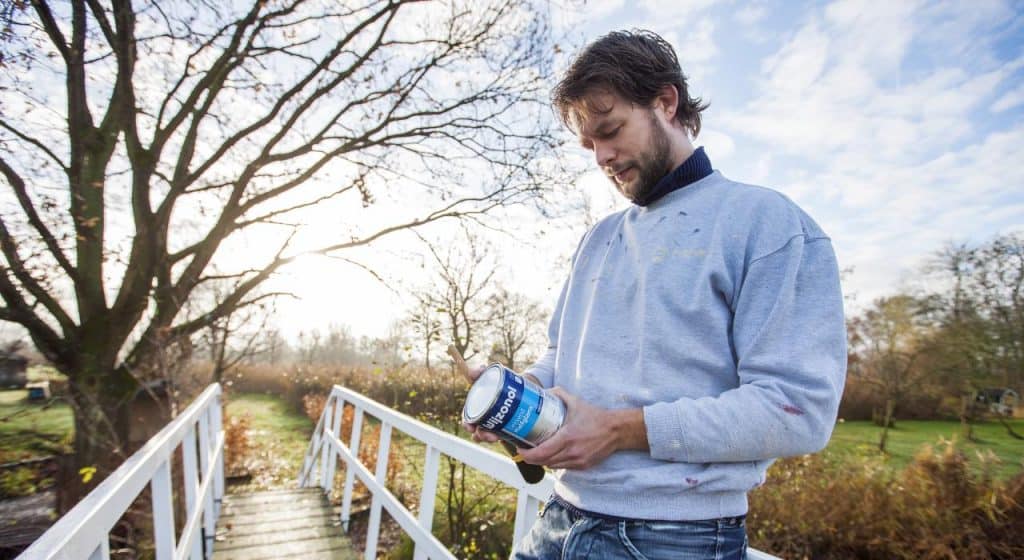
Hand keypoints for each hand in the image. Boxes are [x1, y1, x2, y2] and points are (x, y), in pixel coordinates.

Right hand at [448, 344, 499, 443]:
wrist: (522, 386)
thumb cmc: (502, 382)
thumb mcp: (491, 375)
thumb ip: (481, 372)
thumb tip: (472, 371)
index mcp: (478, 407)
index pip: (468, 418)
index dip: (467, 424)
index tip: (470, 427)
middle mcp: (486, 418)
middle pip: (478, 431)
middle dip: (480, 435)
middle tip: (486, 434)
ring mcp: (497, 424)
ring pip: (489, 436)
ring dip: (489, 438)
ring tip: (495, 437)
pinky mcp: (509, 428)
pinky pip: (503, 437)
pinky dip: (503, 438)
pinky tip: (506, 437)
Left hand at [518, 387, 646, 469]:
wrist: (616, 430)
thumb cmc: (596, 417)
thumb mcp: (576, 402)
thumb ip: (559, 394)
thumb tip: (545, 391)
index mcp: (567, 438)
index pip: (541, 453)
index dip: (527, 454)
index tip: (520, 448)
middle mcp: (571, 452)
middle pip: (543, 462)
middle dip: (531, 458)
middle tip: (524, 450)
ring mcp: (578, 461)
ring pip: (552, 466)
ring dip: (543, 461)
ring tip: (537, 452)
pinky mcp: (583, 466)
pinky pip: (563, 467)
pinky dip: (555, 462)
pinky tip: (553, 454)